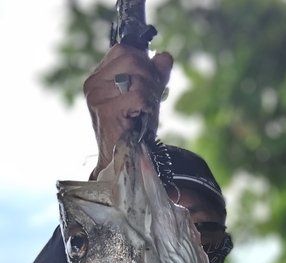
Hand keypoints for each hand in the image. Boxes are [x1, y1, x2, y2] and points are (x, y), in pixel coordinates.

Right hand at [83, 44, 172, 175]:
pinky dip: (148, 106)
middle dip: (150, 79)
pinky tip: (140, 119)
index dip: (144, 63)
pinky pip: (139, 95)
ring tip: (143, 113)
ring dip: (150, 95)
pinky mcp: (106, 110)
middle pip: (133, 59)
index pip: (124, 51)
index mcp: (98, 77)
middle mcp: (93, 84)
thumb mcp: (145, 98)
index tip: (148, 85)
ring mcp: (97, 97)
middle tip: (149, 101)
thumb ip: (155, 76)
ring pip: (138, 77)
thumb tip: (165, 57)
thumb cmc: (131, 131)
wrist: (120, 161)